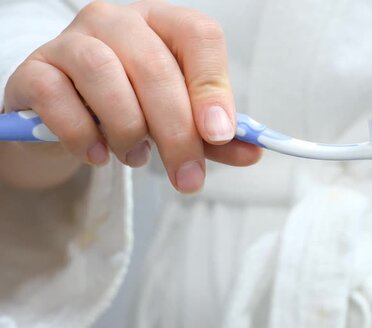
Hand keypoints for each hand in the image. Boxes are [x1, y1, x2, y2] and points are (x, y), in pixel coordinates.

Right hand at [2, 0, 260, 191]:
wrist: (64, 118)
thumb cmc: (131, 110)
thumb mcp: (179, 122)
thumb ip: (215, 137)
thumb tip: (253, 152)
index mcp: (163, 25)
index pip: (199, 35)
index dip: (212, 86)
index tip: (221, 135)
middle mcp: (117, 21)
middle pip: (156, 67)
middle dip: (177, 132)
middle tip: (187, 177)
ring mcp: (70, 41)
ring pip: (104, 74)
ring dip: (128, 129)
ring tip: (136, 156)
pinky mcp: (34, 71)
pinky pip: (56, 97)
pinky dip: (81, 134)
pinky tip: (97, 154)